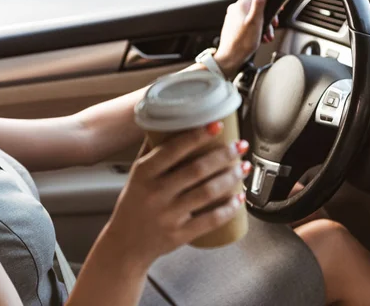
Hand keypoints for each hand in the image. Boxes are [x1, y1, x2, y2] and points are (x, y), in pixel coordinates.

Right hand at [104, 123, 250, 269]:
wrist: (125, 245)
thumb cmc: (132, 206)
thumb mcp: (135, 176)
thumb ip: (151, 152)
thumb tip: (168, 124)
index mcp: (144, 173)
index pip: (173, 150)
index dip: (198, 136)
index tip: (217, 125)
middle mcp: (156, 193)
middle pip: (197, 169)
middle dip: (224, 155)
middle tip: (240, 146)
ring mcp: (169, 215)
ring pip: (208, 192)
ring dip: (231, 177)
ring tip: (243, 167)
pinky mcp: (180, 234)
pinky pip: (211, 220)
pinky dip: (229, 208)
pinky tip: (240, 197)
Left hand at [213, 0, 278, 77]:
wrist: (230, 59)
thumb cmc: (242, 42)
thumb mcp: (255, 20)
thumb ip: (260, 2)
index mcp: (240, 5)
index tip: (278, 8)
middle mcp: (235, 10)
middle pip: (257, 6)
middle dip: (268, 17)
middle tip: (273, 26)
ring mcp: (234, 19)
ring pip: (254, 17)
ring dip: (264, 26)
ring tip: (267, 36)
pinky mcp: (234, 28)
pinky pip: (249, 24)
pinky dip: (257, 30)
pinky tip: (260, 38)